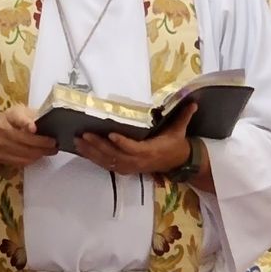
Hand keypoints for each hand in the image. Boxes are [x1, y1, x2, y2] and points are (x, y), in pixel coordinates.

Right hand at [0, 105, 57, 168]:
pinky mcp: (1, 156)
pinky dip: (33, 159)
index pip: (18, 118)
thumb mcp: (22, 112)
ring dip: (40, 153)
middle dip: (41, 143)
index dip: (26, 123)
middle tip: (53, 143)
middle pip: (23, 139)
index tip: (34, 128)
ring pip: (24, 152)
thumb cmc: (12, 121)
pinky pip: (20, 160)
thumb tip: (50, 122)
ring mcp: (0, 144)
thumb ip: (34, 115)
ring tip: (50, 150)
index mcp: (10, 115)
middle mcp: (2, 129)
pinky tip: (39, 155)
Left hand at [76, 102, 198, 178]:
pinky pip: (107, 165)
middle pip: (115, 155)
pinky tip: (82, 151)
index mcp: (151, 151)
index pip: (134, 148)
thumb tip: (193, 102)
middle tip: (84, 135)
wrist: (177, 163)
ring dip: (92, 153)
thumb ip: (184, 116)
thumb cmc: (175, 144)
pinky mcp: (125, 169)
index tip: (111, 134)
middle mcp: (138, 161)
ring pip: (108, 162)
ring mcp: (131, 166)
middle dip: (98, 146)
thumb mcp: (180, 130)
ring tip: (78, 142)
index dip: (122, 143)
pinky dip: (94, 158)